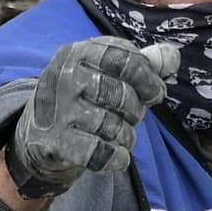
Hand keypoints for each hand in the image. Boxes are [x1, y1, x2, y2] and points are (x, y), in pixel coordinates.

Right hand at [4, 38, 180, 198]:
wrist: (40, 132)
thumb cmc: (87, 98)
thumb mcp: (110, 73)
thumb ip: (144, 65)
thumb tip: (171, 57)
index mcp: (81, 52)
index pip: (128, 61)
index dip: (150, 81)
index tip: (155, 94)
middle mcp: (66, 76)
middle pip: (125, 97)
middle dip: (136, 111)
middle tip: (128, 116)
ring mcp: (59, 110)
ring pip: (114, 127)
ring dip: (126, 136)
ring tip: (117, 133)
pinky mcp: (57, 142)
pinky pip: (102, 153)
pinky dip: (117, 158)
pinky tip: (116, 156)